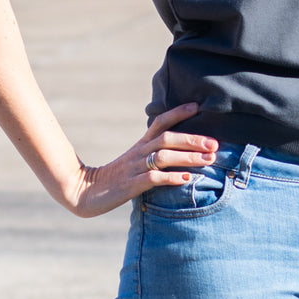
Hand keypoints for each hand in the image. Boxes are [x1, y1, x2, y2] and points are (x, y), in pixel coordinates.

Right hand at [60, 104, 217, 217]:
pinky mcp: (130, 186)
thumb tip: (180, 152)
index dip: (178, 112)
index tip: (198, 107)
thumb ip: (153, 154)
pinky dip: (172, 178)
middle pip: (167, 138)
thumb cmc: (114, 178)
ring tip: (209, 160)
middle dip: (193, 139)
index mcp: (140, 145)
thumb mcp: (134, 161)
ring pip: (164, 157)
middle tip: (215, 143)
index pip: (160, 122)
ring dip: (189, 157)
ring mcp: (134, 168)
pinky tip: (187, 178)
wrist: (83, 191)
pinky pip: (153, 179)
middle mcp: (139, 153)